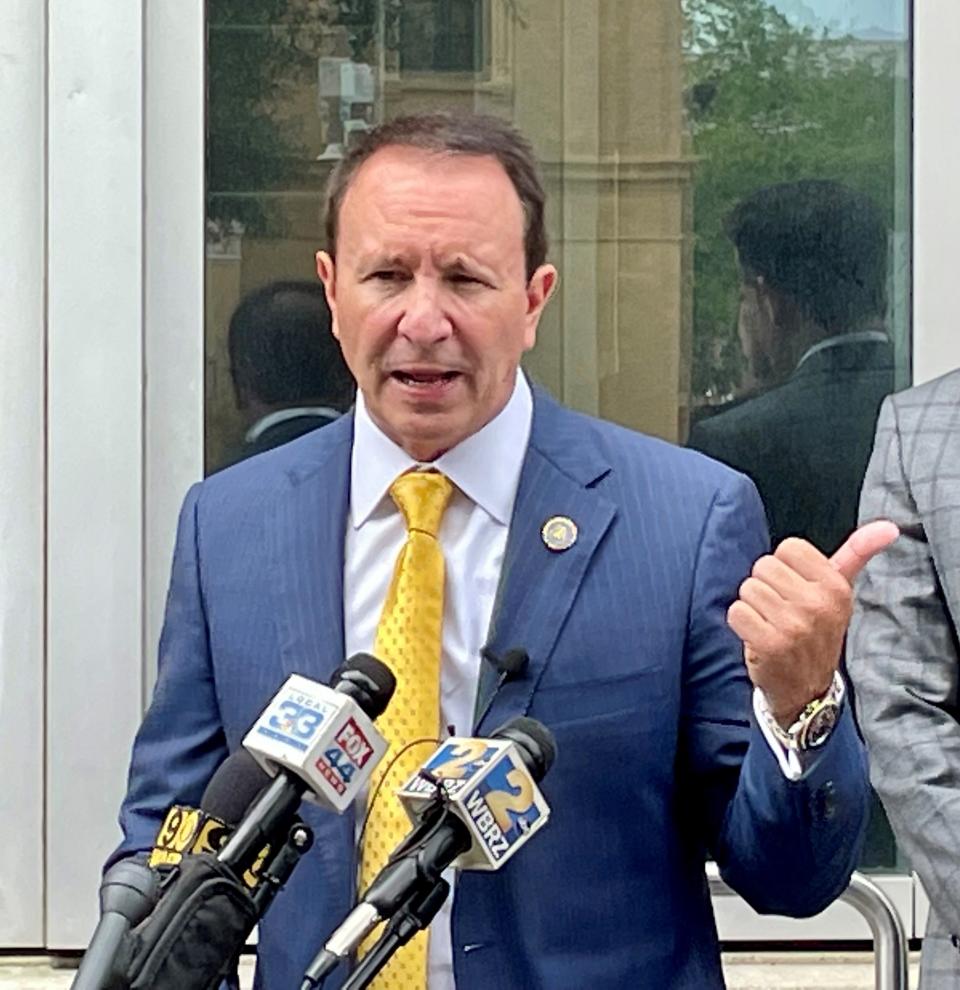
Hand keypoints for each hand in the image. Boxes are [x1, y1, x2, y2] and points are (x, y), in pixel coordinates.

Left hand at [727, 520, 899, 725]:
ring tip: (770, 624)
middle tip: (781, 611)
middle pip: (763, 566)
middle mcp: (817, 604)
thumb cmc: (817, 631)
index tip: (796, 589)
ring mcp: (793, 626)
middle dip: (766, 587)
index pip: (788, 548)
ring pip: (747, 588)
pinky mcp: (769, 644)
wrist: (807, 689)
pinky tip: (758, 636)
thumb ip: (857, 554)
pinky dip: (741, 623)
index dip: (785, 568)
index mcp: (836, 587)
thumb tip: (888, 527)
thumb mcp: (840, 592)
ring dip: (753, 606)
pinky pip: (736, 611)